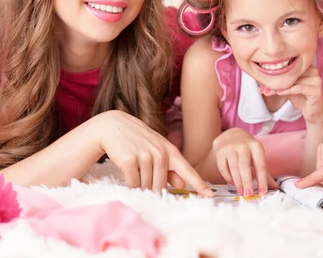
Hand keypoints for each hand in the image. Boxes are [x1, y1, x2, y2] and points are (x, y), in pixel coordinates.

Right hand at [91, 110, 212, 195]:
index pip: (187, 170)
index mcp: (170, 151)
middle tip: (141, 173)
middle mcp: (161, 153)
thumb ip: (170, 169)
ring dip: (138, 183)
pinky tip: (126, 167)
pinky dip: (128, 181)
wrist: (113, 127)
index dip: (198, 184)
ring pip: (146, 186)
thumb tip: (182, 185)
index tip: (209, 195)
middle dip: (150, 187)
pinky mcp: (131, 160)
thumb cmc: (137, 141)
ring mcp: (146, 156)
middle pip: (160, 187)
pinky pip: (132, 183)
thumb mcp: (156, 150)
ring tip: (133, 167)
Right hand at [212, 128, 275, 195]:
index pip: (260, 165)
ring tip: (241, 192)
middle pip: (245, 166)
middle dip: (247, 182)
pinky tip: (233, 183)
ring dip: (238, 182)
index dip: (262, 180)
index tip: (262, 192)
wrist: (231, 135)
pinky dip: (228, 177)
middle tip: (248, 194)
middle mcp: (243, 145)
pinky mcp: (220, 151)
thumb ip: (265, 171)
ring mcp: (230, 147)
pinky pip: (223, 167)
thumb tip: (275, 186)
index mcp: (256, 146)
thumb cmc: (247, 149)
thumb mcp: (257, 156)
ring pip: (234, 168)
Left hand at [264, 66, 322, 126]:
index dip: (276, 73)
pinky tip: (279, 93)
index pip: (289, 67)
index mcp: (307, 66)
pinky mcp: (316, 90)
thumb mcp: (288, 88)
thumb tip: (262, 83)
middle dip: (275, 81)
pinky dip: (288, 90)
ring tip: (267, 92)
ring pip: (294, 81)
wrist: (312, 113)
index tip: (262, 81)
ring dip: (279, 87)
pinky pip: (299, 88)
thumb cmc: (301, 98)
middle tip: (262, 88)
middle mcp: (313, 71)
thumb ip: (280, 83)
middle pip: (291, 74)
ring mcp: (316, 80)